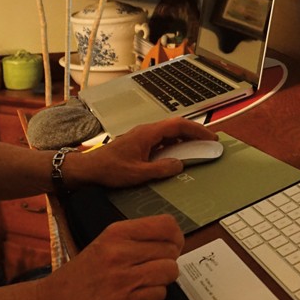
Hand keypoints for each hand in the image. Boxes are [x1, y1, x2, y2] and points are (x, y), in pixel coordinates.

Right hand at [42, 215, 183, 299]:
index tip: (172, 245)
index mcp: (116, 232)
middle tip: (155, 267)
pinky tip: (138, 296)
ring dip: (163, 279)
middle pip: (171, 250)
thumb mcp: (104, 243)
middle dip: (169, 260)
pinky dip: (153, 297)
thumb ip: (134, 239)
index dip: (176, 236)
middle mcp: (119, 252)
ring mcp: (122, 278)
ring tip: (147, 282)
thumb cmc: (82, 273)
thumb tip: (172, 239)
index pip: (165, 225)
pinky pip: (159, 295)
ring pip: (169, 272)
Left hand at [67, 118, 217, 188]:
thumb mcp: (138, 173)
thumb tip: (179, 164)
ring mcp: (142, 136)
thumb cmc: (110, 169)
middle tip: (209, 141)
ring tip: (198, 148)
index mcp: (148, 134)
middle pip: (176, 127)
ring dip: (184, 139)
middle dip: (194, 133)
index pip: (178, 126)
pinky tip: (177, 155)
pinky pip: (161, 140)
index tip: (210, 137)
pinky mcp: (139, 143)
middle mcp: (146, 131)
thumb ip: (161, 169)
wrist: (89, 168)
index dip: (197, 130)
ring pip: (169, 133)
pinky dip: (174, 145)